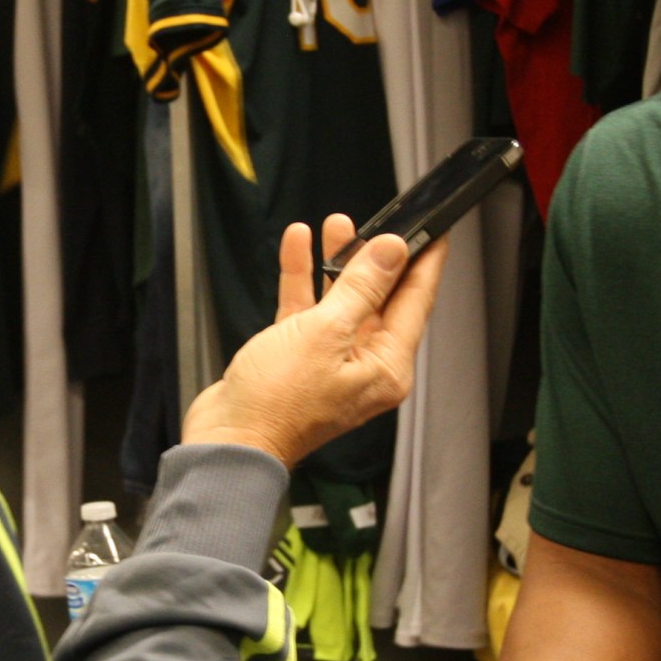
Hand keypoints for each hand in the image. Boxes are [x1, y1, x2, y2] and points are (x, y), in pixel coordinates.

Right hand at [181, 215, 445, 467]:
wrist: (228, 439)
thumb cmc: (277, 404)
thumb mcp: (326, 333)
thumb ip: (361, 288)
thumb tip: (391, 253)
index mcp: (385, 366)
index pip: (416, 302)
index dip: (425, 263)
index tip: (433, 231)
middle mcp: (364, 365)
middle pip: (379, 299)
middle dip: (374, 257)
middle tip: (378, 222)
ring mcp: (331, 361)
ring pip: (341, 300)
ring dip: (336, 262)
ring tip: (336, 226)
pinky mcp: (299, 357)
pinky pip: (309, 310)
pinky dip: (304, 280)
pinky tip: (299, 247)